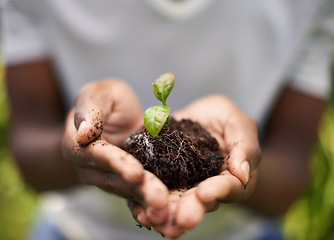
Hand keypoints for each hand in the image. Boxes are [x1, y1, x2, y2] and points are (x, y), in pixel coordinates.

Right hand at [62, 79, 168, 224]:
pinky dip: (147, 203)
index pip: (97, 155)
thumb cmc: (106, 100)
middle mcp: (88, 167)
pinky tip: (162, 213)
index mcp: (76, 144)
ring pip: (125, 190)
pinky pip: (134, 194)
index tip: (136, 173)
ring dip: (145, 200)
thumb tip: (82, 134)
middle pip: (113, 179)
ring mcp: (104, 178)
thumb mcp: (98, 94)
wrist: (115, 115)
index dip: (116, 164)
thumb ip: (90, 109)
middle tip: (159, 199)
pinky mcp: (122, 183)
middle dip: (137, 189)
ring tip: (165, 209)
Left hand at [134, 95, 260, 237]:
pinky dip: (146, 201)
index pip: (228, 187)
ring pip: (175, 202)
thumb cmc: (224, 118)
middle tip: (181, 220)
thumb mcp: (238, 124)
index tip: (204, 194)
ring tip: (154, 220)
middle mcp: (207, 187)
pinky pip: (154, 191)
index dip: (217, 191)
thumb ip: (244, 146)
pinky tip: (139, 210)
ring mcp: (183, 185)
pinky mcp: (163, 179)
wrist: (198, 116)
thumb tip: (242, 174)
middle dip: (190, 210)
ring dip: (166, 214)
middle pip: (199, 202)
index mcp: (231, 178)